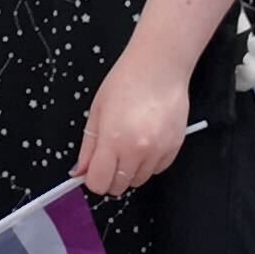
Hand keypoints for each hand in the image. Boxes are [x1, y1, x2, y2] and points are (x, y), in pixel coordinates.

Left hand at [75, 52, 191, 195]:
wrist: (159, 67)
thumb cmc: (126, 82)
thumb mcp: (97, 111)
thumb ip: (88, 146)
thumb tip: (79, 171)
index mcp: (113, 141)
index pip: (99, 183)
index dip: (93, 179)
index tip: (93, 170)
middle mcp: (138, 151)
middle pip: (119, 186)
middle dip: (110, 176)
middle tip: (110, 156)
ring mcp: (159, 151)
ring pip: (139, 180)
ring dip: (131, 170)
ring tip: (130, 144)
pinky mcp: (175, 148)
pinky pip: (157, 169)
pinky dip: (149, 163)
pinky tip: (146, 140)